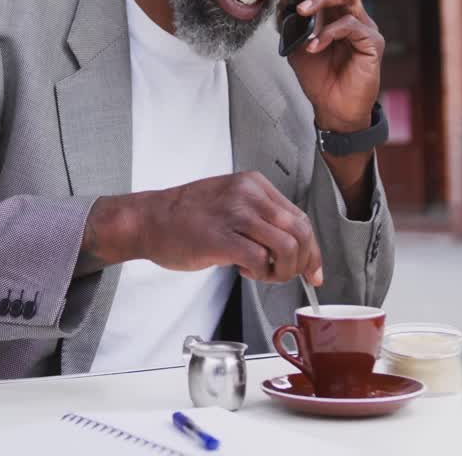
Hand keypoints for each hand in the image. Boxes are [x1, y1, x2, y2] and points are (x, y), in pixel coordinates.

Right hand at [82, 173, 323, 284]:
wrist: (148, 219)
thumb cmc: (186, 216)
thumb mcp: (230, 202)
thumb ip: (261, 217)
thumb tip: (292, 246)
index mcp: (254, 184)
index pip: (300, 218)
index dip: (312, 249)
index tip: (313, 269)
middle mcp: (249, 194)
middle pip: (301, 232)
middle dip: (302, 263)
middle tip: (288, 276)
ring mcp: (235, 214)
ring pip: (287, 247)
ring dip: (282, 271)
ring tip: (263, 273)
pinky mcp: (221, 237)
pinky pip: (260, 260)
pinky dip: (260, 273)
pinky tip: (245, 271)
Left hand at [285, 0, 383, 132]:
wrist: (332, 108)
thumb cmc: (318, 77)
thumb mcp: (297, 45)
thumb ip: (292, 23)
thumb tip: (277, 0)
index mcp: (336, 12)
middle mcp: (353, 14)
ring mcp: (365, 27)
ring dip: (322, 0)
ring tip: (303, 12)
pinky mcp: (372, 43)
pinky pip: (350, 26)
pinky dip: (328, 33)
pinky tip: (314, 45)